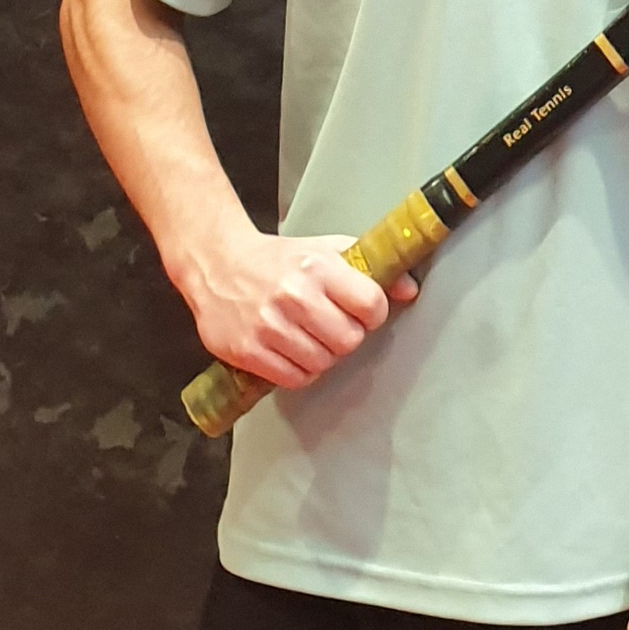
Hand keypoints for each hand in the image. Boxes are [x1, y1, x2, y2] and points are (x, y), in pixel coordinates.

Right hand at [178, 222, 416, 389]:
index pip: (370, 304)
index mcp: (319, 267)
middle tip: (336, 327)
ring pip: (323, 362)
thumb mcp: (327, 250)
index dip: (375, 314)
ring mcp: (268, 325)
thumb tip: (410, 290)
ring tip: (312, 338)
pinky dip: (301, 372)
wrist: (218, 265)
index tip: (365, 313)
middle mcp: (294, 296)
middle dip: (349, 337)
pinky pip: (294, 379)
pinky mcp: (247, 350)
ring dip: (324, 356)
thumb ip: (369, 269)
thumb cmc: (279, 259)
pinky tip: (295, 352)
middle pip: (349, 339)